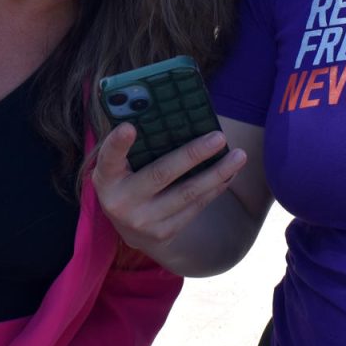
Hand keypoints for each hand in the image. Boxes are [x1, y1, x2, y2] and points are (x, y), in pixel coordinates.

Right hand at [90, 123, 245, 255]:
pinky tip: (230, 172)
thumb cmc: (128, 180)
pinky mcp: (165, 233)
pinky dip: (216, 187)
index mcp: (106, 178)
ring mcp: (144, 221)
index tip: (129, 127)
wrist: (131, 230)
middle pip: (160, 174)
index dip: (117, 143)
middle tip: (219, 136)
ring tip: (239, 155)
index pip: (108, 158)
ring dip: (217, 173)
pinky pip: (196, 207)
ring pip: (187, 194)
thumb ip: (134, 145)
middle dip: (192, 154)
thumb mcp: (118, 165)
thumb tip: (167, 112)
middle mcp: (121, 202)